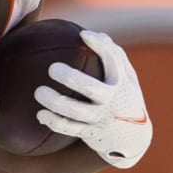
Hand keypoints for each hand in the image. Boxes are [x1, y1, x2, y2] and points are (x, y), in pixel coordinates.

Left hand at [34, 30, 152, 167]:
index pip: (114, 61)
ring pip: (76, 111)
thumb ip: (115, 57)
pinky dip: (54, 122)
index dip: (100, 46)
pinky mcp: (90, 133)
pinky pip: (69, 128)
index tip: (83, 35)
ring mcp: (100, 118)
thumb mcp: (127, 78)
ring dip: (56, 102)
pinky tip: (40, 114)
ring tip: (39, 92)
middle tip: (52, 69)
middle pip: (90, 88)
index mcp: (121, 82)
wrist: (133, 137)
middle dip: (70, 78)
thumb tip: (95, 35)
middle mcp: (111, 100)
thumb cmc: (124, 97)